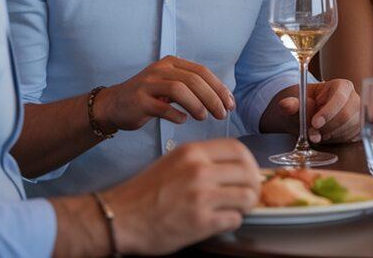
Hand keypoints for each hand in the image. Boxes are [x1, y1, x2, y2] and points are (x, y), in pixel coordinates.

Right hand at [96, 56, 233, 130]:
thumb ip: (193, 87)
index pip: (202, 71)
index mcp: (171, 63)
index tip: (230, 104)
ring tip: (204, 117)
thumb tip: (223, 100)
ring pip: (179, 90)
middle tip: (222, 114)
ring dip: (196, 105)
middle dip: (212, 98)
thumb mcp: (171, 85)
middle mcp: (160, 70)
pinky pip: (162, 107)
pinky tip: (182, 121)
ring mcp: (147, 84)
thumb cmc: (149, 98)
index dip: (219, 88)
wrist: (112, 106)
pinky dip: (176, 115)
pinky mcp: (138, 101)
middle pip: (193, 80)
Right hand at [103, 138, 259, 254]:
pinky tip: (220, 221)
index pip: (239, 150)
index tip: (249, 173)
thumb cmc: (145, 192)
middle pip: (248, 173)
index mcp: (193, 152)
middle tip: (248, 195)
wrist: (119, 218)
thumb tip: (235, 166)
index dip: (250, 162)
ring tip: (234, 209)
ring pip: (246, 197)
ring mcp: (201, 196)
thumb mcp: (173, 162)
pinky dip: (232, 222)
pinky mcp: (200, 221)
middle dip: (253, 186)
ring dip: (245, 206)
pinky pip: (234, 219)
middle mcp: (199, 170)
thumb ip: (202, 160)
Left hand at [276, 79, 359, 142]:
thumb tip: (285, 105)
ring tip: (315, 133)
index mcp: (342, 86)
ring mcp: (358, 115)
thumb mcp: (296, 102)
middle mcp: (354, 99)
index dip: (328, 112)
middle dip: (327, 127)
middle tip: (311, 133)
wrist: (309, 114)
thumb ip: (291, 104)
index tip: (314, 123)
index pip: (340, 98)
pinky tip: (324, 136)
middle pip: (346, 116)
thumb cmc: (305, 104)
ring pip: (347, 129)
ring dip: (329, 135)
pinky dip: (334, 140)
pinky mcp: (357, 129)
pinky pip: (349, 138)